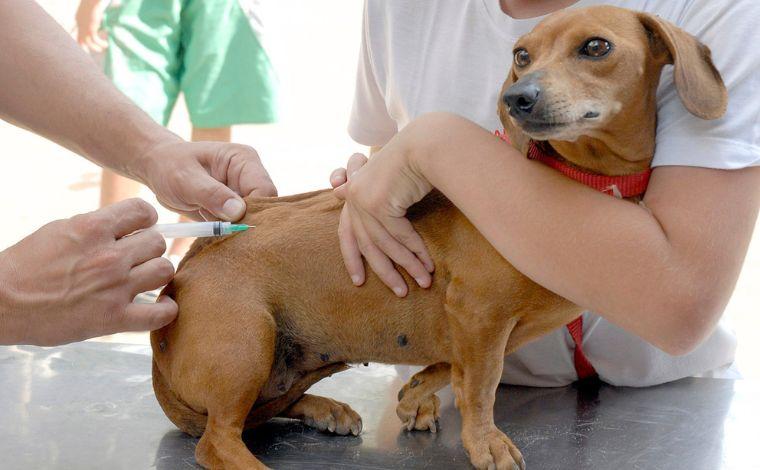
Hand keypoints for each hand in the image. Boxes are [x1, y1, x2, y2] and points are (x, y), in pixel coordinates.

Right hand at [0, 199, 176, 345]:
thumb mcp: (61, 230)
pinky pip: (161, 313)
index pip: (143, 210)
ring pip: (165, 270)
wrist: (1, 303)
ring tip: (145, 277)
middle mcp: (108, 257)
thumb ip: (97, 226)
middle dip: (149, 247)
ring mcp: (114, 289)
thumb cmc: (26, 266)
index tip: (141, 227)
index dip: (146, 218)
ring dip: (157, 273)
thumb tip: (127, 224)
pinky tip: (161, 303)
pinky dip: (167, 309)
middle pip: (157, 242)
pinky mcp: (114, 319)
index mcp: (92, 229)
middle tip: (136, 257)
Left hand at [75, 0, 107, 52]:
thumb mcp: (95, 11)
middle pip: (79, 41)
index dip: (82, 42)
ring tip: (104, 48)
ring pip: (88, 43)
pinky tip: (106, 44)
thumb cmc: (96, 2)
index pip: (78, 33)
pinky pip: (95, 40)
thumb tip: (102, 22)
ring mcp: (84, 26)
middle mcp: (80, 24)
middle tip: (90, 56)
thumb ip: (96, 17)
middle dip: (84, 50)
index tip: (87, 48)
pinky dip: (101, 43)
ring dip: (96, 48)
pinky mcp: (90, 27)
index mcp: (79, 19)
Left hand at [136, 140, 276, 220]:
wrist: (158, 169)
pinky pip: (242, 224)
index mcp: (244, 160)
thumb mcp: (185, 179)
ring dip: (236, 228)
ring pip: (254, 218)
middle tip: (221, 230)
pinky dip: (229, 231)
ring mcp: (244, 191)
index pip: (264, 190)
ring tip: (211, 224)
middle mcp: (250, 175)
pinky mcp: (236, 206)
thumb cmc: (169, 166)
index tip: (232, 226)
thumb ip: (211, 194)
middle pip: (264, 207)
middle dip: (245, 222)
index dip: (253, 211)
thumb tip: (238, 213)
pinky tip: (212, 228)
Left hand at [331, 147, 434, 296]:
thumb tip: (336, 189)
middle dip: (384, 271)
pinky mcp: (379, 204)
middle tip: (399, 291)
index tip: (359, 281)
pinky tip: (427, 265)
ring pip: (385, 245)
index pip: (347, 233)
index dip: (352, 258)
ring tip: (423, 282)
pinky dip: (416, 253)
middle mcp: (353, 197)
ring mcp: (364, 201)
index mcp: (352, 192)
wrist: (425, 143)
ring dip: (407, 266)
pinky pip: (399, 237)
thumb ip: (366, 192)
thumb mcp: (386, 179)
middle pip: (366, 245)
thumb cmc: (411, 158)